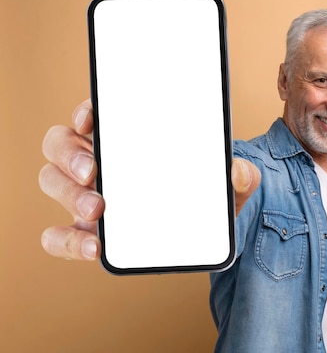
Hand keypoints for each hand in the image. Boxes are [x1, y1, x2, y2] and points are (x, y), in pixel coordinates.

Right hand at [39, 99, 260, 260]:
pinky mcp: (85, 231)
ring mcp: (88, 196)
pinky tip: (93, 247)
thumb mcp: (229, 184)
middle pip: (61, 144)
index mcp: (129, 139)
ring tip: (98, 209)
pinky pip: (58, 235)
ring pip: (53, 182)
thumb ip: (241, 175)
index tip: (91, 119)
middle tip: (93, 171)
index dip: (87, 111)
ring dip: (69, 194)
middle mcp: (101, 162)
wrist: (204, 233)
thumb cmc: (206, 195)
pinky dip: (68, 240)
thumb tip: (239, 171)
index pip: (97, 114)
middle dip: (70, 155)